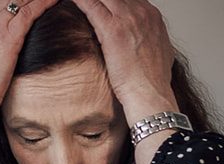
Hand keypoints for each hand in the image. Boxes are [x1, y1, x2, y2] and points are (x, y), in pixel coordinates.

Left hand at [71, 0, 178, 119]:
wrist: (150, 94)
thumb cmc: (149, 80)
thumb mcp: (153, 51)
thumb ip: (143, 38)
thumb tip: (133, 40)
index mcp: (152, 16)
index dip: (111, 0)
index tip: (99, 4)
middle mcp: (142, 12)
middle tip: (83, 3)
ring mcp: (128, 19)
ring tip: (73, 1)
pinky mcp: (113, 29)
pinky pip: (91, 4)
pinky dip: (80, 1)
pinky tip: (70, 0)